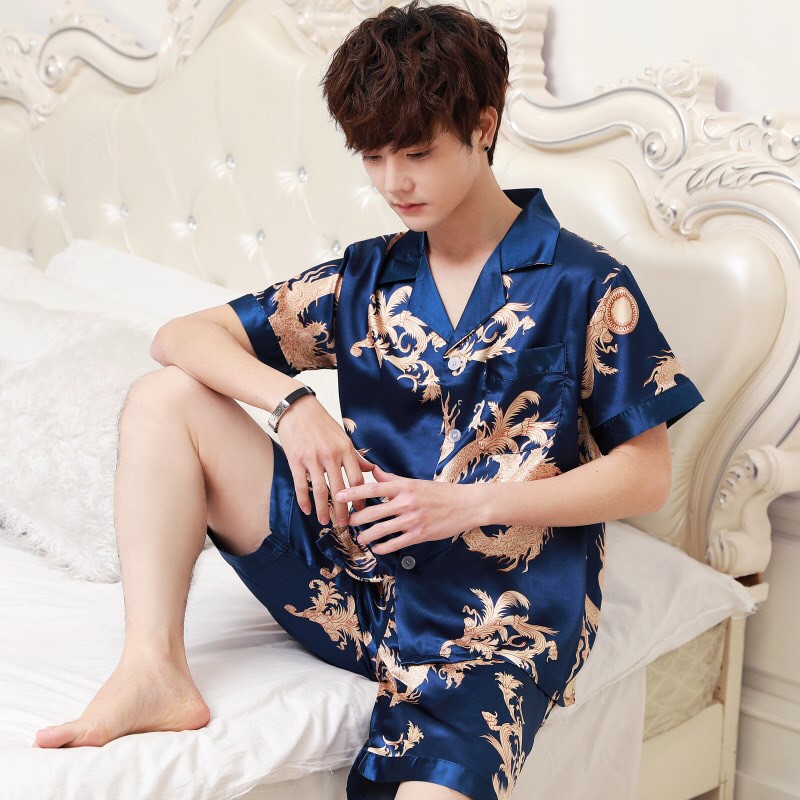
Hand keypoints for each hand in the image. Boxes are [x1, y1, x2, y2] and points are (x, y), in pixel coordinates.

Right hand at [277, 395, 372, 525]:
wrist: (296, 408)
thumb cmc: (321, 422)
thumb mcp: (342, 436)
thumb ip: (355, 455)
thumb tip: (371, 469)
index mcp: (346, 449)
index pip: (358, 479)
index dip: (361, 497)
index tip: (361, 509)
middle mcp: (331, 455)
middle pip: (341, 489)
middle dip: (344, 510)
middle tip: (345, 525)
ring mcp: (313, 459)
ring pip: (321, 491)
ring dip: (323, 509)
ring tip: (326, 521)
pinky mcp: (296, 460)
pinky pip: (301, 485)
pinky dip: (304, 500)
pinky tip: (306, 510)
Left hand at [336, 465, 481, 554]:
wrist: (466, 505)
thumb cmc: (440, 492)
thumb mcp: (416, 482)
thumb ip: (393, 480)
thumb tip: (374, 471)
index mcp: (405, 487)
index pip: (373, 488)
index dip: (354, 491)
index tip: (339, 495)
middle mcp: (406, 502)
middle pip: (373, 511)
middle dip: (356, 518)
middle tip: (346, 521)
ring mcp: (413, 520)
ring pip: (381, 530)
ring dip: (366, 536)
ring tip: (359, 539)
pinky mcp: (419, 535)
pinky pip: (395, 543)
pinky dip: (383, 547)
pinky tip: (377, 549)